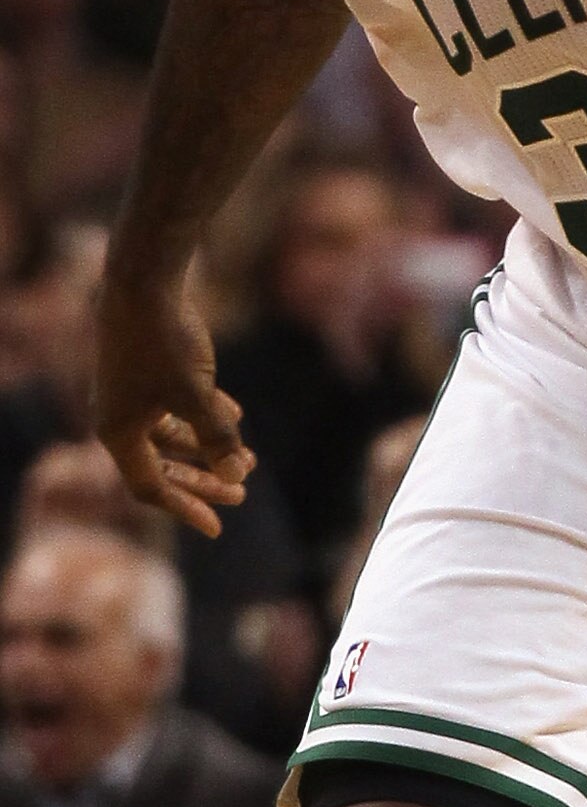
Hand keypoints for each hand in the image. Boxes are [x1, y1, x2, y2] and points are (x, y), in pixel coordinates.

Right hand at [93, 272, 252, 539]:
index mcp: (117, 432)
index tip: (220, 527)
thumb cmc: (164, 341)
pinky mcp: (144, 368)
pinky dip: (202, 416)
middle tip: (242, 495)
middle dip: (203, 481)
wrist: (144, 278)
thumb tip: (236, 476)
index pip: (150, 487)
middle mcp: (117, 416)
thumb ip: (217, 439)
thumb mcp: (198, 396)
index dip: (186, 509)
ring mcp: (129, 392)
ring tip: (250, 459)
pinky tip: (236, 416)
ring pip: (171, 434)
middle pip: (162, 466)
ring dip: (209, 448)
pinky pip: (173, 406)